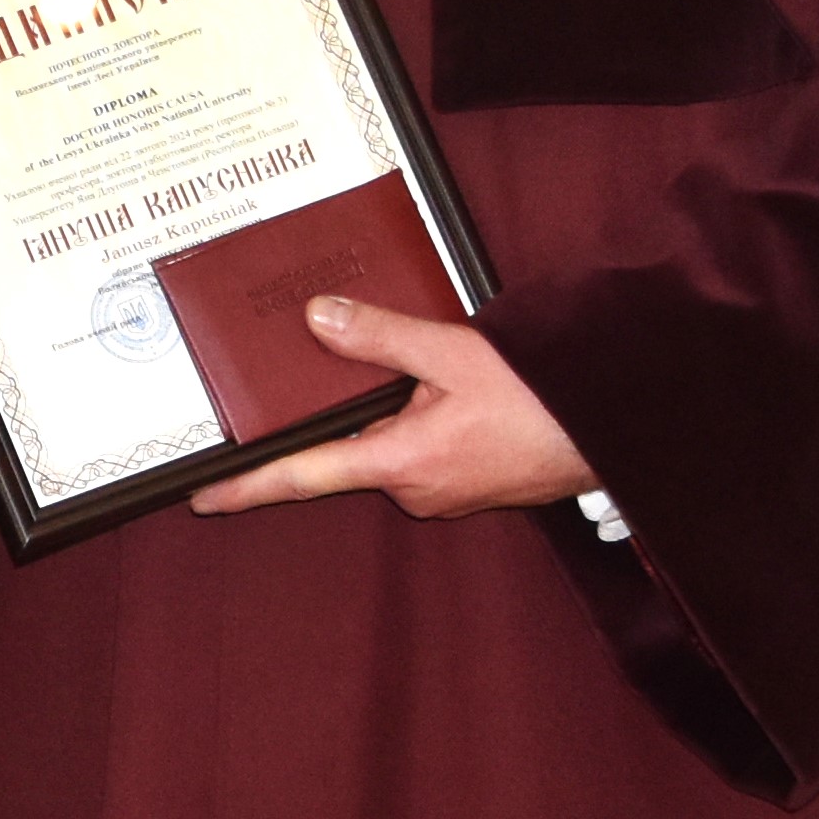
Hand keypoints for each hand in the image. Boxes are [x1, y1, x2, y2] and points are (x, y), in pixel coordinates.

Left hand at [186, 293, 595, 520]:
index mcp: (401, 462)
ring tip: (421, 373)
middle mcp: (415, 489)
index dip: (248, 487)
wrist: (616, 431)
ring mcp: (442, 493)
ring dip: (387, 413)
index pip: (304, 477)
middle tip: (333, 370)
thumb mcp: (453, 353)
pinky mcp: (464, 487)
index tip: (202, 498)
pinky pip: (417, 452)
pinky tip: (438, 392)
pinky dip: (413, 422)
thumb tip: (318, 320)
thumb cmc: (541, 397)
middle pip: (347, 450)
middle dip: (338, 415)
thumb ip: (380, 337)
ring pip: (385, 447)